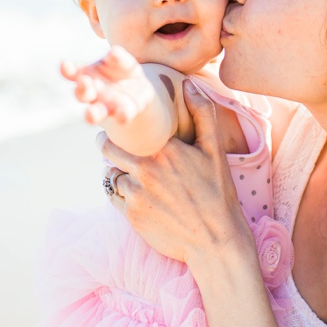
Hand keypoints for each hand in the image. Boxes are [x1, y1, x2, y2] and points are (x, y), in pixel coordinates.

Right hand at [60, 46, 154, 125]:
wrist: (137, 90)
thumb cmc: (123, 71)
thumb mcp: (122, 61)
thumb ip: (118, 57)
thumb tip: (112, 53)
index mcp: (87, 75)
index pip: (73, 72)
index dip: (68, 69)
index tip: (64, 65)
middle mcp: (92, 93)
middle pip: (81, 94)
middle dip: (82, 90)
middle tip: (85, 84)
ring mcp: (106, 106)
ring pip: (95, 113)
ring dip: (92, 114)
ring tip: (91, 113)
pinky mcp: (123, 114)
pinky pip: (120, 116)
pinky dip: (121, 115)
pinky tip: (122, 114)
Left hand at [101, 80, 252, 268]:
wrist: (216, 242)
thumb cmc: (218, 194)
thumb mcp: (216, 151)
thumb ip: (203, 115)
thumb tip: (190, 84)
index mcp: (165, 149)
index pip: (127, 130)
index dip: (122, 128)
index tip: (122, 126)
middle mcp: (146, 170)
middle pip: (109, 149)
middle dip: (108, 146)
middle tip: (112, 146)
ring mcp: (137, 194)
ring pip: (111, 175)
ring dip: (117, 173)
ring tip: (132, 176)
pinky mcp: (132, 215)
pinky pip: (114, 197)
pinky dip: (120, 195)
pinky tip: (138, 197)